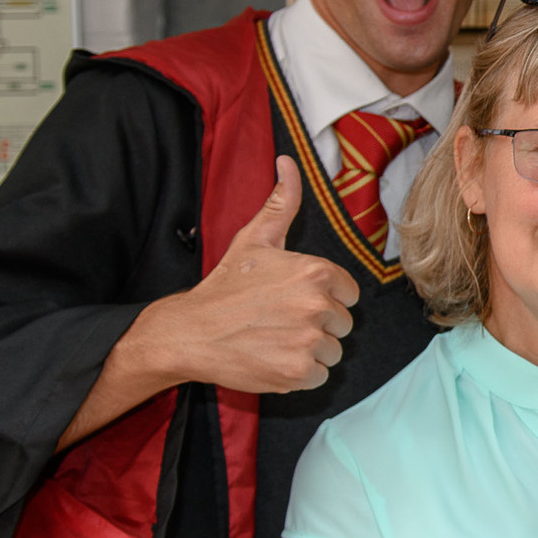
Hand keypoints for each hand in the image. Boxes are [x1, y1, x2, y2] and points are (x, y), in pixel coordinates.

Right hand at [134, 157, 359, 392]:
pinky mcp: (299, 372)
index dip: (323, 298)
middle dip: (317, 324)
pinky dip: (300, 373)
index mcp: (315, 272)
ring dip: (309, 349)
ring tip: (274, 338)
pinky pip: (320, 375)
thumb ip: (282, 202)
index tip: (293, 299)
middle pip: (342, 324)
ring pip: (333, 351)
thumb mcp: (255, 238)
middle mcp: (317, 305)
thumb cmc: (225, 286)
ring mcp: (308, 341)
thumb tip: (287, 162)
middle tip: (280, 320)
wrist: (189, 332)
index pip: (348, 294)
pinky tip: (272, 358)